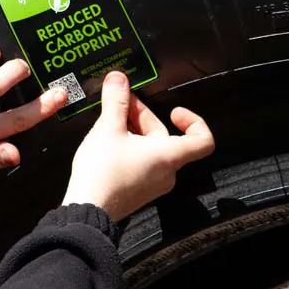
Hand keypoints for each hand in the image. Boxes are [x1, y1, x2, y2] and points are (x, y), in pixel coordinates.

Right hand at [63, 71, 214, 220]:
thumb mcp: (108, 128)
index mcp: (168, 155)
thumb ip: (116, 101)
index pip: (203, 140)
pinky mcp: (138, 190)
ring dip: (133, 131)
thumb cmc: (102, 171)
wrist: (86, 210)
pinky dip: (129, 147)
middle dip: (142, 117)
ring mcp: (153, 184)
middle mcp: (166, 172)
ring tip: (109, 121)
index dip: (194, 121)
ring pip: (151, 149)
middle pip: (165, 137)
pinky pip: (141, 162)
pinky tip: (106, 140)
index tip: (174, 111)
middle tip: (120, 104)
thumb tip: (118, 78)